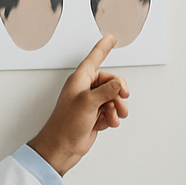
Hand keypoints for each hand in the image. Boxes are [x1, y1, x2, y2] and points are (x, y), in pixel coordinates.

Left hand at [27, 35, 130, 175]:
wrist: (62, 147)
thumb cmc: (65, 124)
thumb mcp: (88, 103)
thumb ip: (106, 90)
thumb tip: (118, 83)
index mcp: (80, 80)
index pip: (94, 58)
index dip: (104, 47)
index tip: (112, 37)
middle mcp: (85, 89)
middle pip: (110, 81)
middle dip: (118, 91)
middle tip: (123, 97)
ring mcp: (90, 103)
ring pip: (113, 97)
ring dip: (117, 107)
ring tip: (115, 116)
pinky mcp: (94, 115)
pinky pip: (111, 111)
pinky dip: (112, 117)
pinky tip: (108, 123)